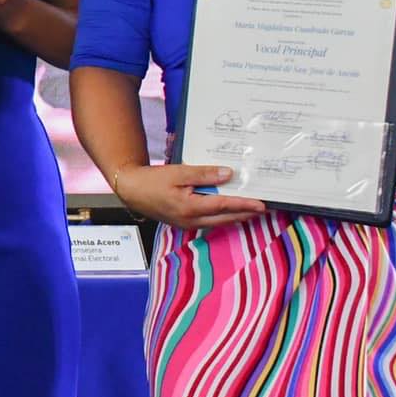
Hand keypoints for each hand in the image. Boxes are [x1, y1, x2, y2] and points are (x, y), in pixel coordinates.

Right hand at [112, 162, 266, 229]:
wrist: (131, 190)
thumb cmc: (153, 180)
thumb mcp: (178, 172)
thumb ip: (204, 174)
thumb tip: (228, 174)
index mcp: (191, 207)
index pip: (224, 205)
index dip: (245, 205)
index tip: (262, 204)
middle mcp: (191, 220)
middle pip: (225, 218)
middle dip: (245, 214)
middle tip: (263, 209)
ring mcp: (188, 224)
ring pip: (219, 222)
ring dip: (236, 217)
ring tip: (251, 211)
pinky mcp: (184, 223)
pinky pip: (210, 222)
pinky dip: (223, 217)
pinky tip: (229, 212)